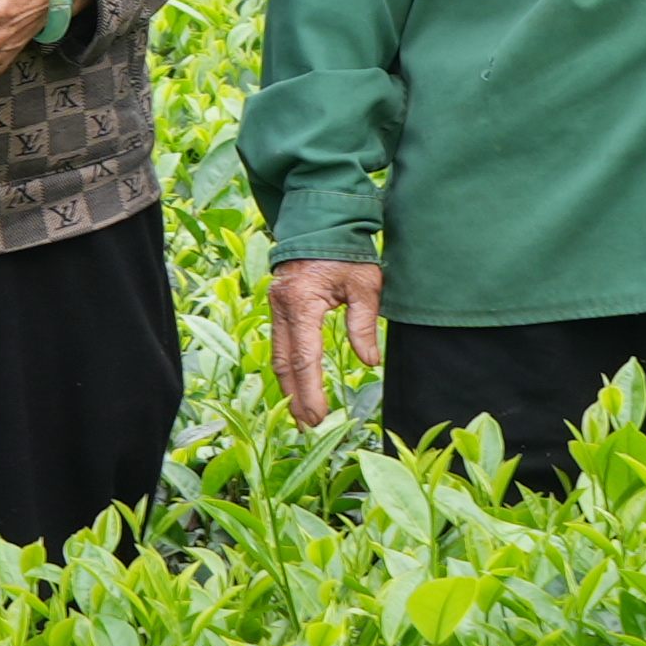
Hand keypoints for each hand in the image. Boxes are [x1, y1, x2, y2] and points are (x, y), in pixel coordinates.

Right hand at [266, 258, 384, 424]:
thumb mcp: (365, 284)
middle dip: (295, 397)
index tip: (318, 416)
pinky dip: (287, 366)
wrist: (322, 219)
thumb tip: (370, 361)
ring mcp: (276, 305)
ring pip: (278, 355)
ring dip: (288, 386)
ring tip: (300, 413)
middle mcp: (282, 306)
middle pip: (284, 363)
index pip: (304, 358)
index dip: (310, 391)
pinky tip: (295, 383)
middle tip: (307, 426)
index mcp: (301, 302)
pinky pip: (279, 342)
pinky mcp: (278, 304)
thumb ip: (364, 323)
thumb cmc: (346, 250)